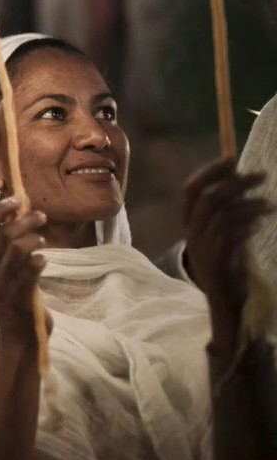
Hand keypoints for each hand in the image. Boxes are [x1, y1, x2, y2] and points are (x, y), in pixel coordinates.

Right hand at [0, 198, 48, 344]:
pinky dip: (40, 260)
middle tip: (41, 216)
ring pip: (18, 249)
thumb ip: (1, 246)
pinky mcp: (17, 297)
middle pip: (3, 234)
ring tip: (42, 240)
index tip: (17, 200)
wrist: (17, 335)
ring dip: (34, 239)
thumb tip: (18, 211)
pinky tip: (43, 261)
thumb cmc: (10, 296)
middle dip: (25, 220)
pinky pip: (32, 268)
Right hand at [182, 158, 271, 353]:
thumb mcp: (222, 231)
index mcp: (190, 222)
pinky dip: (247, 224)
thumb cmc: (228, 261)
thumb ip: (225, 207)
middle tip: (263, 175)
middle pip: (210, 198)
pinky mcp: (218, 261)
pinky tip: (260, 224)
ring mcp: (203, 247)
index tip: (232, 160)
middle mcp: (192, 232)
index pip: (191, 189)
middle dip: (238, 183)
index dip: (210, 171)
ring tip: (270, 205)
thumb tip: (239, 176)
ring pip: (223, 215)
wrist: (225, 300)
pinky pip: (231, 235)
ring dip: (250, 205)